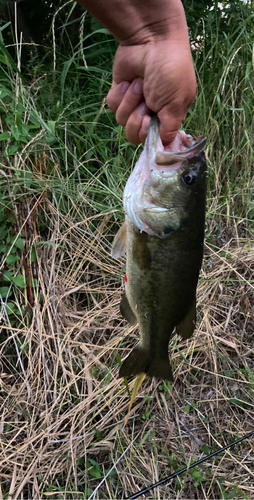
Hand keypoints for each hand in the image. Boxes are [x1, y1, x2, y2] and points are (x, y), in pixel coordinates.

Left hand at [107, 30, 195, 145]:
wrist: (152, 41)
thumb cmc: (171, 72)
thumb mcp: (177, 103)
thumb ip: (170, 129)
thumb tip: (166, 149)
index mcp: (167, 118)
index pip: (151, 141)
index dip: (145, 135)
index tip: (148, 122)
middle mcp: (150, 113)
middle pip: (132, 135)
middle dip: (136, 118)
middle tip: (145, 101)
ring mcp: (133, 103)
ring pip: (121, 120)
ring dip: (130, 101)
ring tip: (140, 85)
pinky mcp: (119, 93)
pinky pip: (112, 105)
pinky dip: (120, 93)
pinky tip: (128, 81)